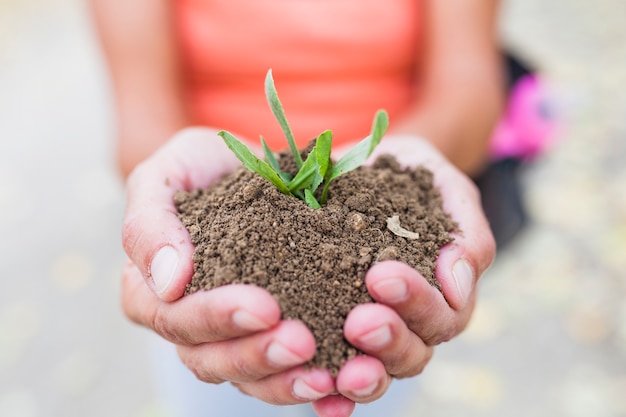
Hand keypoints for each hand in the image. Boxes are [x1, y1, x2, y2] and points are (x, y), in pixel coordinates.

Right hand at [120, 128, 351, 415]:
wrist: (254, 166)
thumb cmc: (201, 168)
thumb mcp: (165, 176)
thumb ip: (149, 223)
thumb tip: (167, 282)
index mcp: (153, 293)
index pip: (175, 319)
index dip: (215, 319)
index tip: (263, 306)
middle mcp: (191, 326)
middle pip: (214, 360)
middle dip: (258, 355)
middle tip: (301, 342)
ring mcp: (235, 336)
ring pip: (254, 379)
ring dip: (289, 382)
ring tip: (331, 375)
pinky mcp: (276, 335)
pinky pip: (291, 373)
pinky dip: (319, 389)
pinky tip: (347, 387)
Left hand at [327, 134, 495, 404]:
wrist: (353, 170)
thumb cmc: (404, 174)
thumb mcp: (440, 185)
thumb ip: (463, 229)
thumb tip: (458, 282)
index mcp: (443, 292)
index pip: (444, 314)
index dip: (417, 301)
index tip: (380, 273)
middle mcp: (410, 322)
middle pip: (413, 352)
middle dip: (389, 339)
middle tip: (359, 321)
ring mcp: (372, 335)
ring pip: (378, 372)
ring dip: (362, 374)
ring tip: (339, 368)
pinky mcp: (332, 338)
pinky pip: (335, 377)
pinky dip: (331, 397)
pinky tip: (318, 396)